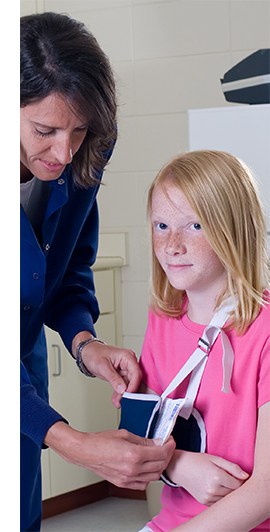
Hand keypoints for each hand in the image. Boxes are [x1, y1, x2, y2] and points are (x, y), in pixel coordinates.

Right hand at [45, 422, 175, 489]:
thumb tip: (157, 442)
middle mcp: (132, 469)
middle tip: (166, 446)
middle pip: (160, 465)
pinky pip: (143, 484)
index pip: (161, 453)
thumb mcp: (125, 434)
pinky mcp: (123, 484)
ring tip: (157, 456)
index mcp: (134, 454)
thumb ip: (144, 440)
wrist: (85, 452)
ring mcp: (128, 479)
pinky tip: (146, 467)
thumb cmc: (101, 441)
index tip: (170, 440)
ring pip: (154, 477)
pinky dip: (149, 476)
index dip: (169, 445)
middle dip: (167, 455)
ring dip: (159, 466)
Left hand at [72, 334, 141, 406]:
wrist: (88, 353)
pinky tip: (116, 399)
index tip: (128, 395)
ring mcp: (126, 369)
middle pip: (134, 380)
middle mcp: (129, 363)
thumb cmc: (94, 354)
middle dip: (128, 392)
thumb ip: (113, 378)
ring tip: (117, 402)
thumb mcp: (102, 366)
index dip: (133, 385)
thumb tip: (122, 389)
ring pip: (129, 385)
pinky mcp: (122, 375)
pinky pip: (123, 386)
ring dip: (123, 394)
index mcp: (127, 356)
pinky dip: (120, 393)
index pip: (136, 373)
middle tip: (122, 401)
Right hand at [166, 451, 248, 505]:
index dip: (240, 479)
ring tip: (221, 482)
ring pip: (227, 499)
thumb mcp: (216, 459)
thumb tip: (246, 477)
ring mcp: (208, 497)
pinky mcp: (204, 502)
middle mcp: (212, 489)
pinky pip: (219, 503)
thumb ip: (232, 467)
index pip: (238, 484)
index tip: (236, 475)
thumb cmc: (198, 460)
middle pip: (233, 493)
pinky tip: (215, 488)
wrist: (180, 467)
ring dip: (228, 492)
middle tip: (229, 477)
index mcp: (216, 476)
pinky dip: (221, 497)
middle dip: (234, 486)